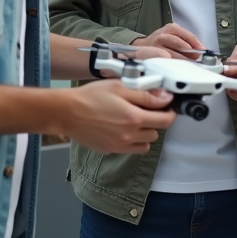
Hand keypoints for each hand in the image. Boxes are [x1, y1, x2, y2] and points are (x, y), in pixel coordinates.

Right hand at [60, 80, 175, 154]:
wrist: (67, 112)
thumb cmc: (91, 96)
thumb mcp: (120, 87)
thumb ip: (145, 94)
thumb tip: (166, 98)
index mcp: (134, 117)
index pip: (165, 121)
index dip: (170, 112)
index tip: (166, 106)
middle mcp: (129, 135)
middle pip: (156, 133)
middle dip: (156, 121)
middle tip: (147, 110)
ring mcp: (120, 145)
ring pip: (145, 144)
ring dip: (145, 133)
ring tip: (135, 121)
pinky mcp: (110, 150)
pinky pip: (130, 149)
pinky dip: (132, 141)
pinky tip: (122, 129)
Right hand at [131, 22, 205, 59]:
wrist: (144, 46)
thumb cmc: (162, 41)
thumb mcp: (174, 34)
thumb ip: (187, 40)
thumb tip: (201, 49)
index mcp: (171, 28)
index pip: (187, 36)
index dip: (196, 44)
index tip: (203, 51)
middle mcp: (163, 36)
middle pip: (180, 45)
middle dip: (190, 53)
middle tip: (197, 59)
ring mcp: (156, 47)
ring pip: (173, 54)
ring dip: (183, 60)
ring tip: (190, 64)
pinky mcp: (153, 56)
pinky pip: (166, 61)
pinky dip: (174, 65)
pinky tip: (179, 68)